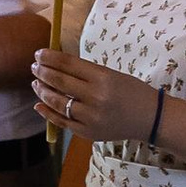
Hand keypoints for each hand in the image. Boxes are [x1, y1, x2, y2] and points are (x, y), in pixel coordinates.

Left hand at [31, 46, 158, 144]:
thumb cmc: (131, 92)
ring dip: (42, 91)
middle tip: (34, 66)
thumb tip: (56, 63)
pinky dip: (47, 112)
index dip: (49, 58)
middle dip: (42, 72)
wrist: (150, 118)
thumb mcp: (111, 74)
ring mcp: (90, 117)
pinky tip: (38, 104)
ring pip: (57, 102)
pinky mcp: (87, 132)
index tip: (39, 53)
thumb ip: (85, 71)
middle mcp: (95, 97)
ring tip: (36, 83)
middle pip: (59, 82)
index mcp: (102, 78)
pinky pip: (61, 122)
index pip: (68, 64)